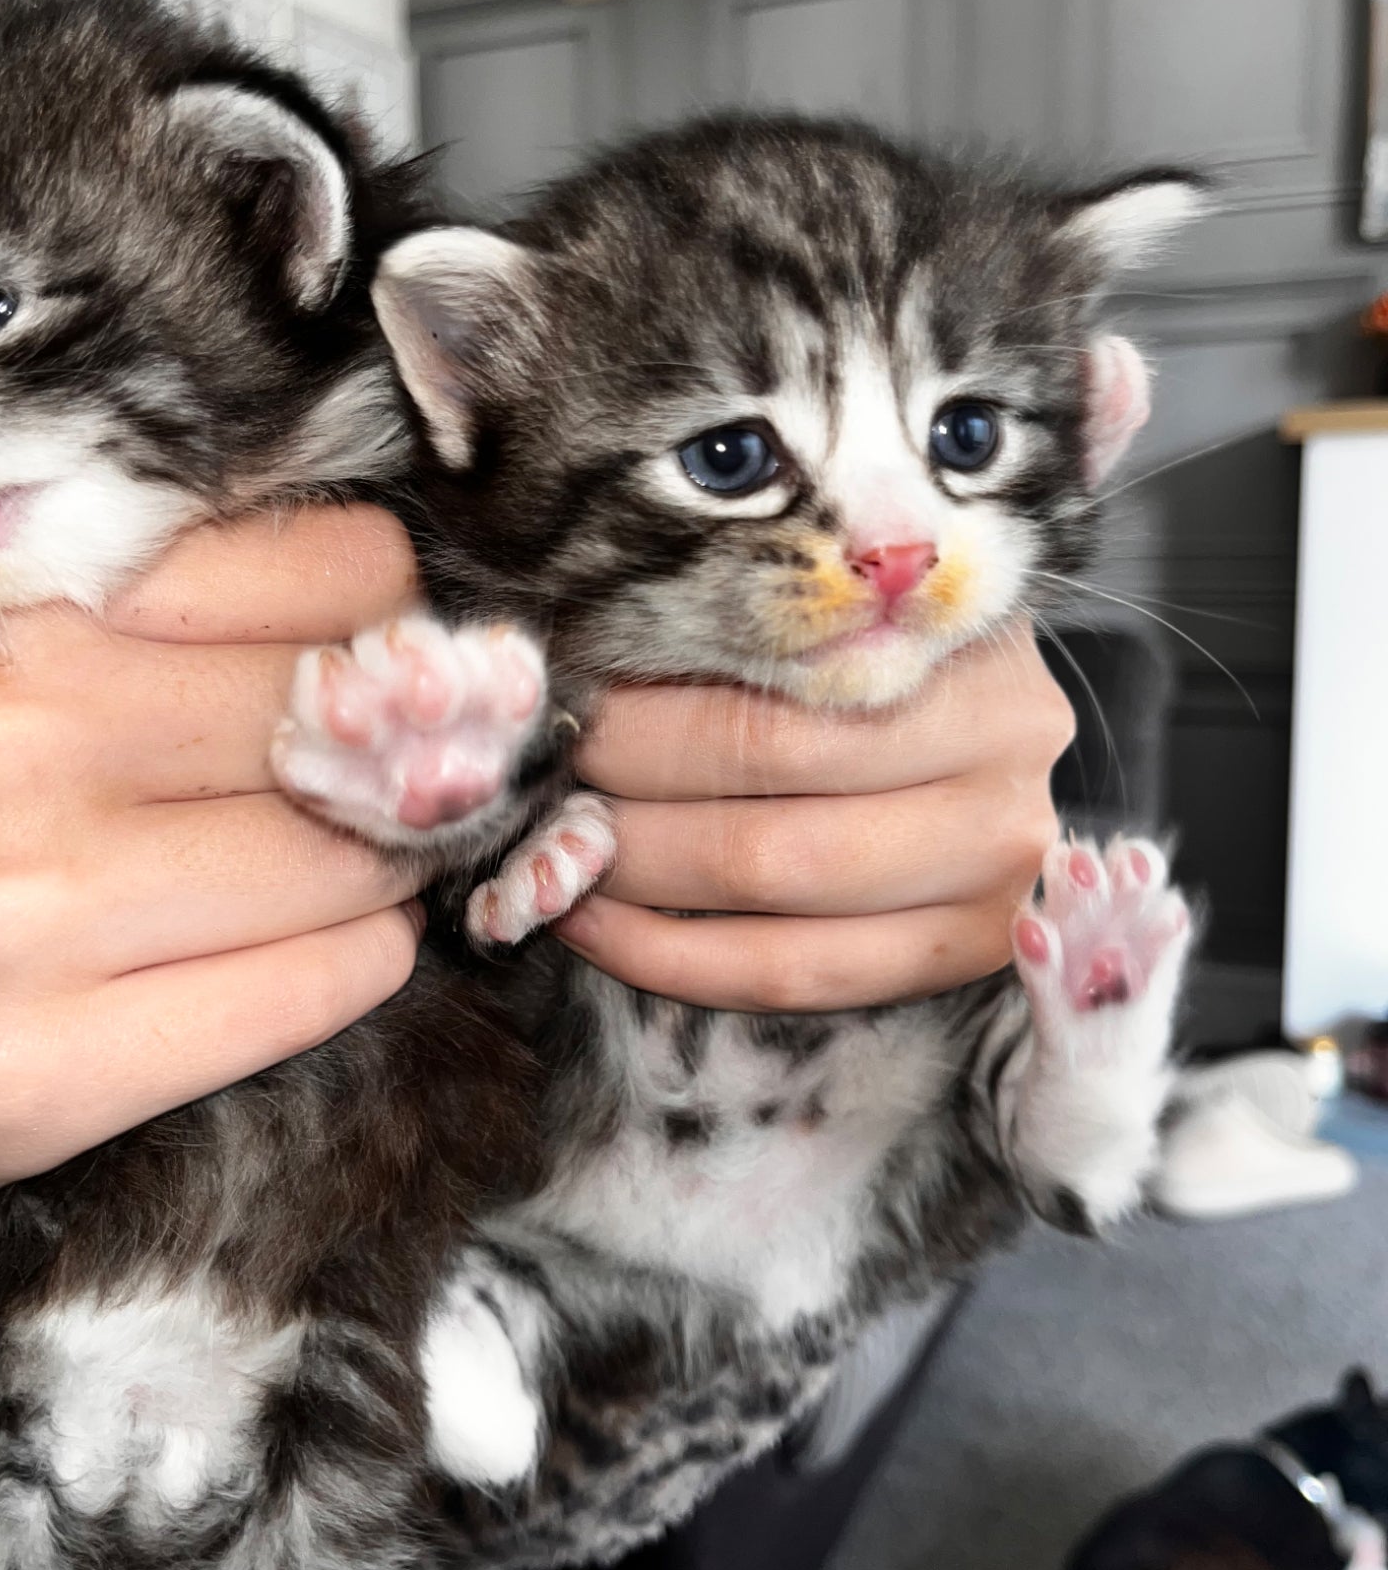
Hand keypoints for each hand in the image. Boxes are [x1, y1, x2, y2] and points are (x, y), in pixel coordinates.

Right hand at [0, 507, 421, 1229]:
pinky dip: (353, 963)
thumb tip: (400, 599)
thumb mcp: (28, 669)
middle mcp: (14, 743)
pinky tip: (296, 950)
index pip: (331, 573)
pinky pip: (321, 986)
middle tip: (365, 784)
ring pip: (354, 863)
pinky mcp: (42, 1070)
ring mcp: (23, 912)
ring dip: (378, 872)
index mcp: (17, 611)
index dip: (386, 625)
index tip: (376, 667)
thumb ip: (187, 614)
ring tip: (321, 872)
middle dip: (391, 759)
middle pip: (351, 725)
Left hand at [556, 622, 1073, 1011]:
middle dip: (625, 802)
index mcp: (971, 648)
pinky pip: (799, 974)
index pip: (767, 708)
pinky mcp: (975, 948)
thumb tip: (583, 657)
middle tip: (551, 786)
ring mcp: (1003, 867)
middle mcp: (1007, 757)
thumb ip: (762, 618)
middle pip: (766, 806)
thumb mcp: (859, 594)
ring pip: (774, 898)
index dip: (640, 725)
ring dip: (638, 885)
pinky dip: (679, 960)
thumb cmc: (912, 641)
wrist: (1018, 720)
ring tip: (567, 854)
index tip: (563, 713)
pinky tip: (604, 927)